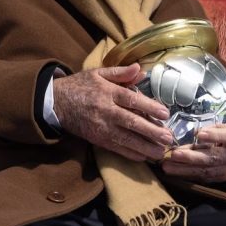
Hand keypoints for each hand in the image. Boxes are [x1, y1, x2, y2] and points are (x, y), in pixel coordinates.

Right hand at [53, 63, 173, 161]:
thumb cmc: (80, 86)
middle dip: (151, 131)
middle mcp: (105, 111)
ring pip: (125, 139)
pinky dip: (130, 154)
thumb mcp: (98, 73)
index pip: (131, 99)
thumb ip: (121, 72)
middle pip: (131, 122)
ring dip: (144, 146)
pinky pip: (116, 148)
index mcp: (107, 92)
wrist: (56, 103)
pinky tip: (144, 156)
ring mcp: (101, 127)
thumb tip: (141, 69)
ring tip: (161, 152)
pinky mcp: (97, 139)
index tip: (165, 113)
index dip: (149, 106)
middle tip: (169, 137)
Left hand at [161, 89, 225, 182]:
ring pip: (204, 169)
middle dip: (193, 156)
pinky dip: (186, 175)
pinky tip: (172, 171)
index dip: (215, 137)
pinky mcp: (217, 177)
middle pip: (212, 158)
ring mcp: (225, 169)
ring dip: (184, 168)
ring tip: (167, 164)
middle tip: (175, 153)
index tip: (199, 133)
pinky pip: (201, 177)